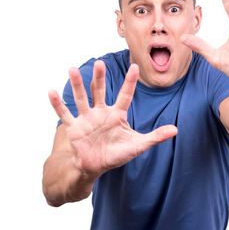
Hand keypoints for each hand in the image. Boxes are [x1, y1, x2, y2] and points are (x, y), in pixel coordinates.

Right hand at [48, 61, 177, 178]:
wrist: (95, 166)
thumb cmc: (117, 155)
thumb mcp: (138, 145)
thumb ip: (155, 136)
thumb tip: (176, 130)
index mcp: (117, 115)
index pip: (125, 95)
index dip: (130, 82)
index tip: (135, 67)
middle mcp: (101, 113)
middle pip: (99, 91)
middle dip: (99, 78)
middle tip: (100, 63)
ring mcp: (86, 119)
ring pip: (81, 98)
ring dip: (77, 85)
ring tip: (72, 69)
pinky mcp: (74, 127)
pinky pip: (64, 114)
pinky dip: (57, 104)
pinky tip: (51, 91)